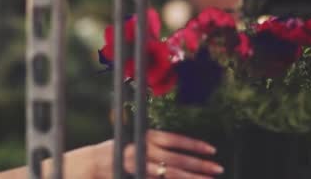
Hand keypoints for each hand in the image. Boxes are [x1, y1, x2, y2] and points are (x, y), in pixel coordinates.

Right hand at [90, 130, 223, 178]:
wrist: (94, 162)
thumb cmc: (118, 151)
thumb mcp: (137, 141)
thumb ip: (156, 145)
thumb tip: (181, 152)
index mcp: (146, 136)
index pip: (175, 139)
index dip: (194, 144)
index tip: (211, 149)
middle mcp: (144, 149)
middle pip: (177, 158)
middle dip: (199, 164)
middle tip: (217, 168)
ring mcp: (140, 165)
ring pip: (171, 173)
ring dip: (191, 177)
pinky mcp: (137, 176)